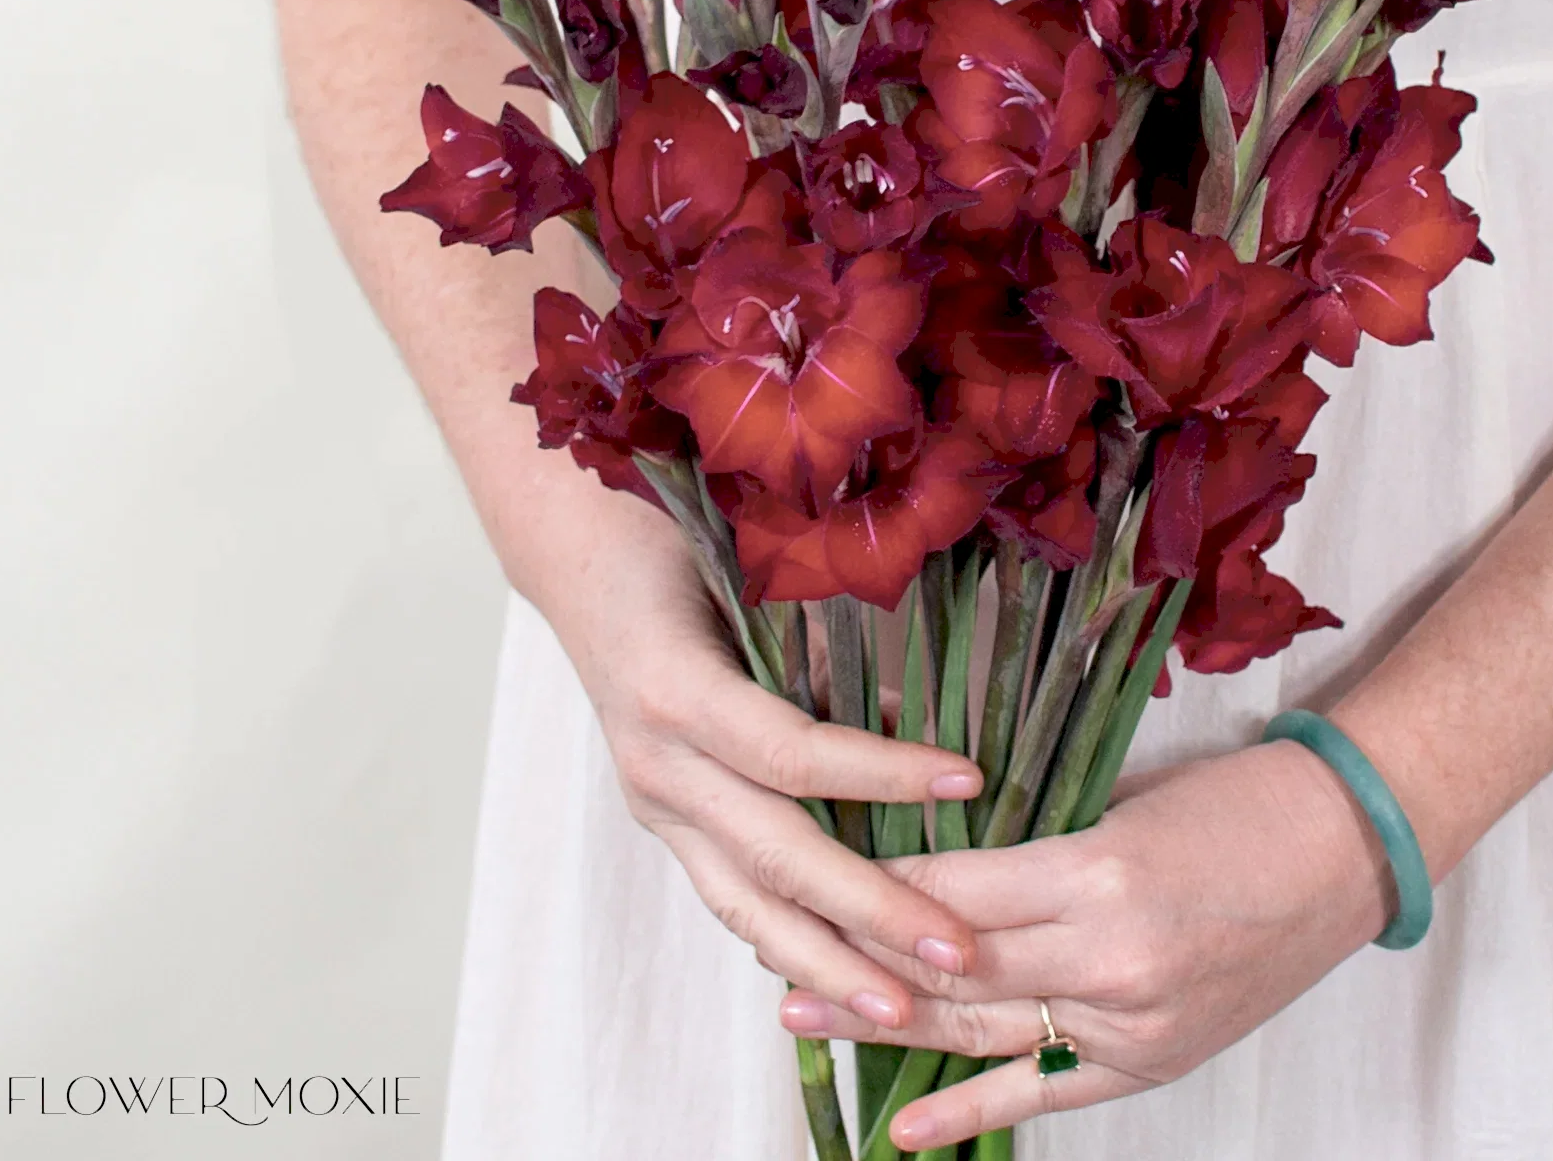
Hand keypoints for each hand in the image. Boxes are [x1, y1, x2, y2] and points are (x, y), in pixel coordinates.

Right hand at [546, 494, 986, 1027]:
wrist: (585, 559)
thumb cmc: (680, 541)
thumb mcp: (755, 574)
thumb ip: (825, 647)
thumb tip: (916, 718)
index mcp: (674, 687)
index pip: (791, 752)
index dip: (879, 773)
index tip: (967, 780)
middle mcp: (655, 760)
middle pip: (772, 854)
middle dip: (868, 912)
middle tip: (956, 950)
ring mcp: (653, 800)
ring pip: (740, 903)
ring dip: (827, 963)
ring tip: (903, 1011)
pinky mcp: (662, 820)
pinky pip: (725, 894)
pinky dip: (783, 942)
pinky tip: (841, 981)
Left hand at [777, 740, 1393, 1147]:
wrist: (1346, 846)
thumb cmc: (1237, 799)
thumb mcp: (1120, 797)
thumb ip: (1031, 834)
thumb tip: (936, 844)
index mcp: (1097, 870)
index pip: (952, 890)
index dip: (874, 886)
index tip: (809, 873)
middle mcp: (1108, 958)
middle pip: (953, 968)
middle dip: (859, 963)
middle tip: (780, 957)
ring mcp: (1132, 1021)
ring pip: (983, 1030)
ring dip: (889, 1027)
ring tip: (805, 1019)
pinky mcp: (1153, 1060)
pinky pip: (1044, 1091)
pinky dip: (970, 1107)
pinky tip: (901, 1123)